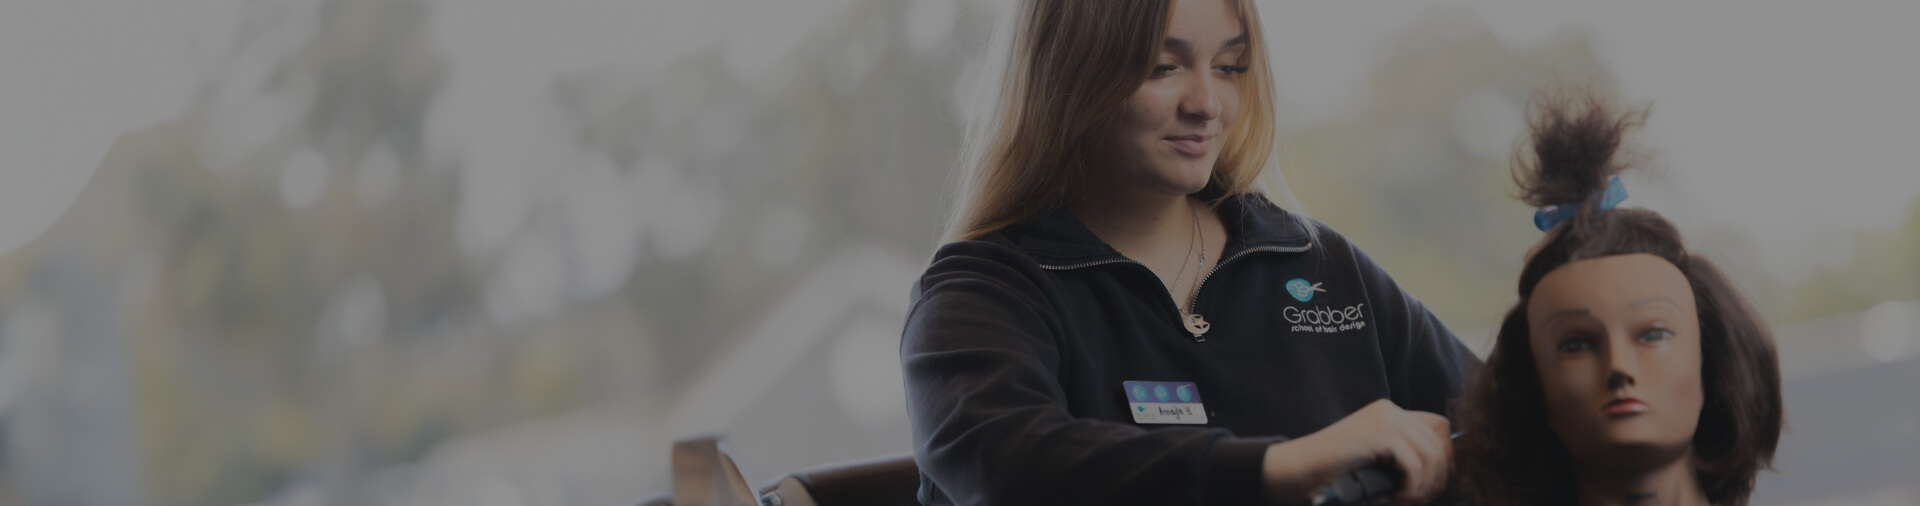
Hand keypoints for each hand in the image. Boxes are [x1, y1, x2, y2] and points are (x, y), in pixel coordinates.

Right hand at [1261, 399, 1451, 505]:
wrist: (1293, 471)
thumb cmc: (1331, 473)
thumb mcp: (1375, 460)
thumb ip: (1402, 456)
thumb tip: (1444, 473)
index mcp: (1390, 413)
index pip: (1440, 429)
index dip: (1444, 459)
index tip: (1430, 486)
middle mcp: (1389, 410)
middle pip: (1442, 444)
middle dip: (1437, 478)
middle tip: (1415, 499)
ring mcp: (1383, 418)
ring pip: (1432, 456)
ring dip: (1423, 488)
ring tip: (1403, 500)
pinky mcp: (1377, 433)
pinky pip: (1415, 466)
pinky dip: (1411, 489)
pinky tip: (1394, 497)